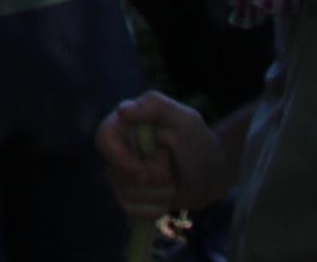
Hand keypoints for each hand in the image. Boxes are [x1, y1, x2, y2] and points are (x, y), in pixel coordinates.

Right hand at [98, 93, 228, 220]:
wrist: (212, 176)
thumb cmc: (199, 143)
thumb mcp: (185, 120)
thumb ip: (156, 106)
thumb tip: (122, 110)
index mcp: (125, 124)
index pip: (104, 139)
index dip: (119, 158)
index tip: (142, 168)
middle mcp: (118, 149)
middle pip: (118, 173)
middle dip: (153, 177)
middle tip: (172, 167)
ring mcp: (121, 174)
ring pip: (127, 195)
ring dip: (160, 193)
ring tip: (173, 180)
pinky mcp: (129, 197)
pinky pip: (132, 211)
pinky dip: (156, 208)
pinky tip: (167, 196)